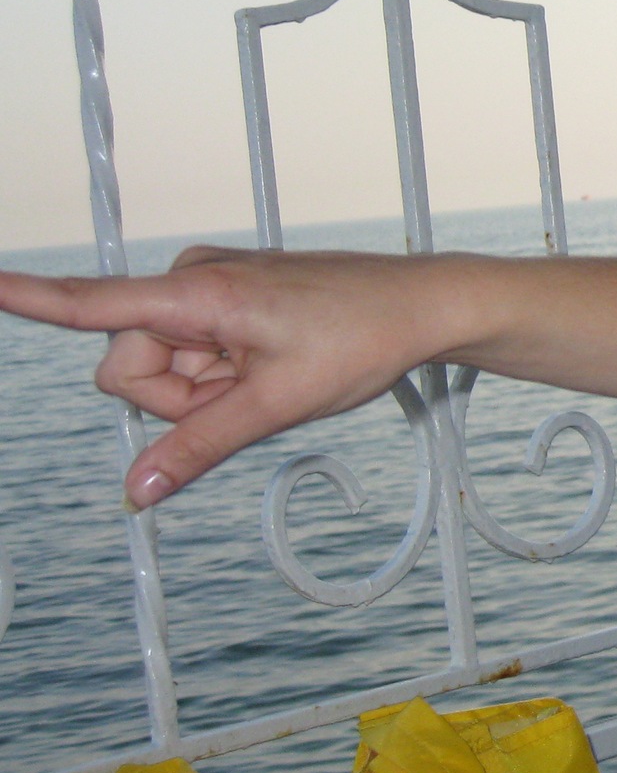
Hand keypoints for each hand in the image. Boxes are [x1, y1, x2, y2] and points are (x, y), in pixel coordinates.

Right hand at [0, 248, 453, 506]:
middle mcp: (189, 280)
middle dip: (179, 399)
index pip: (91, 303)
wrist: (421, 306)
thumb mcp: (277, 405)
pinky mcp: (223, 300)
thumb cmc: (359, 343)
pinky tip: (272, 365)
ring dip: (208, 390)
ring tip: (272, 374)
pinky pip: (195, 355)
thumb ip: (199, 447)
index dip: (29, 299)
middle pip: (130, 369)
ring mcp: (207, 289)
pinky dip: (224, 375)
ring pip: (165, 369)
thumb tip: (136, 492)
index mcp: (197, 293)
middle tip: (252, 391)